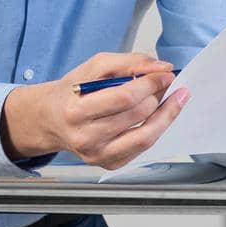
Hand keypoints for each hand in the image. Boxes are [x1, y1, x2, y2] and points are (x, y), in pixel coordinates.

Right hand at [1, 52, 185, 170]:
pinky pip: (143, 148)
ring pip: (146, 137)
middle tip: (165, 84)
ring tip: (173, 99)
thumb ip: (129, 62)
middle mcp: (86, 138)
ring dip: (166, 115)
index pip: (124, 98)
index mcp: (77, 110)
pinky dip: (155, 129)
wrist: (52, 120)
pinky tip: (157, 116)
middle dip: (158, 96)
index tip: (166, 74)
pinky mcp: (110, 164)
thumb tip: (162, 67)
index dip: (151, 84)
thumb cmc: (74, 92)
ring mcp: (98, 155)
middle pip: (137, 116)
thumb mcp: (94, 67)